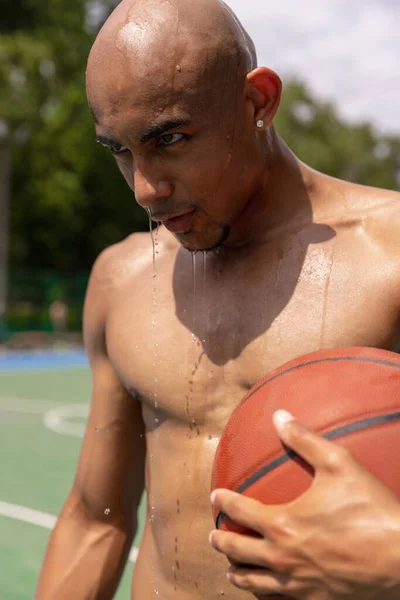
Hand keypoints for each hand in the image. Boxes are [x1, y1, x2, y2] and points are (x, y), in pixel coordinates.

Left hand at [209, 410, 399, 599]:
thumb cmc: (371, 508)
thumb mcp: (338, 463)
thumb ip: (305, 439)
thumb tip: (279, 416)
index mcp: (282, 523)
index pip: (240, 511)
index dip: (224, 502)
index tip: (215, 497)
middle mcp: (283, 557)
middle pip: (238, 552)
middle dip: (222, 542)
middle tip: (214, 537)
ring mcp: (298, 583)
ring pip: (255, 583)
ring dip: (238, 574)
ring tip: (231, 570)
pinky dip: (265, 594)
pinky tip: (267, 591)